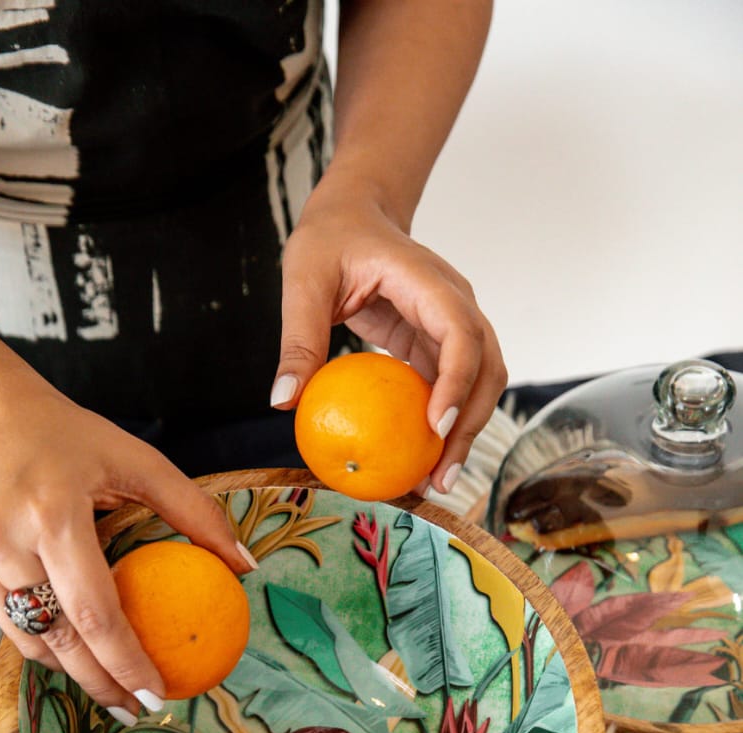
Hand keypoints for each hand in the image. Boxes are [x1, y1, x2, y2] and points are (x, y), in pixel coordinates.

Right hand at [0, 364, 255, 720]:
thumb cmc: (61, 429)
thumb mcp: (134, 457)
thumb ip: (193, 511)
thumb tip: (246, 565)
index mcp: (54, 516)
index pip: (96, 614)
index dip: (128, 663)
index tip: (157, 694)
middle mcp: (6, 542)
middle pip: (59, 641)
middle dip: (101, 685)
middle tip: (135, 708)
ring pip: (27, 638)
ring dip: (69, 668)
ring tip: (106, 682)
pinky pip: (4, 615)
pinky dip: (40, 634)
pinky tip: (69, 641)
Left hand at [271, 176, 506, 492]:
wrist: (354, 214)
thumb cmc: (330, 239)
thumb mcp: (303, 280)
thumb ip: (297, 339)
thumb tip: (281, 402)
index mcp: (427, 281)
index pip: (461, 333)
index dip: (456, 381)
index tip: (436, 426)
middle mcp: (454, 304)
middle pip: (486, 368)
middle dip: (469, 426)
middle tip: (439, 478)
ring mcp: (451, 326)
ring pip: (479, 384)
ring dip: (463, 434)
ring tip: (434, 483)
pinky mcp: (437, 346)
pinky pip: (450, 390)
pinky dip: (441, 426)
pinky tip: (418, 463)